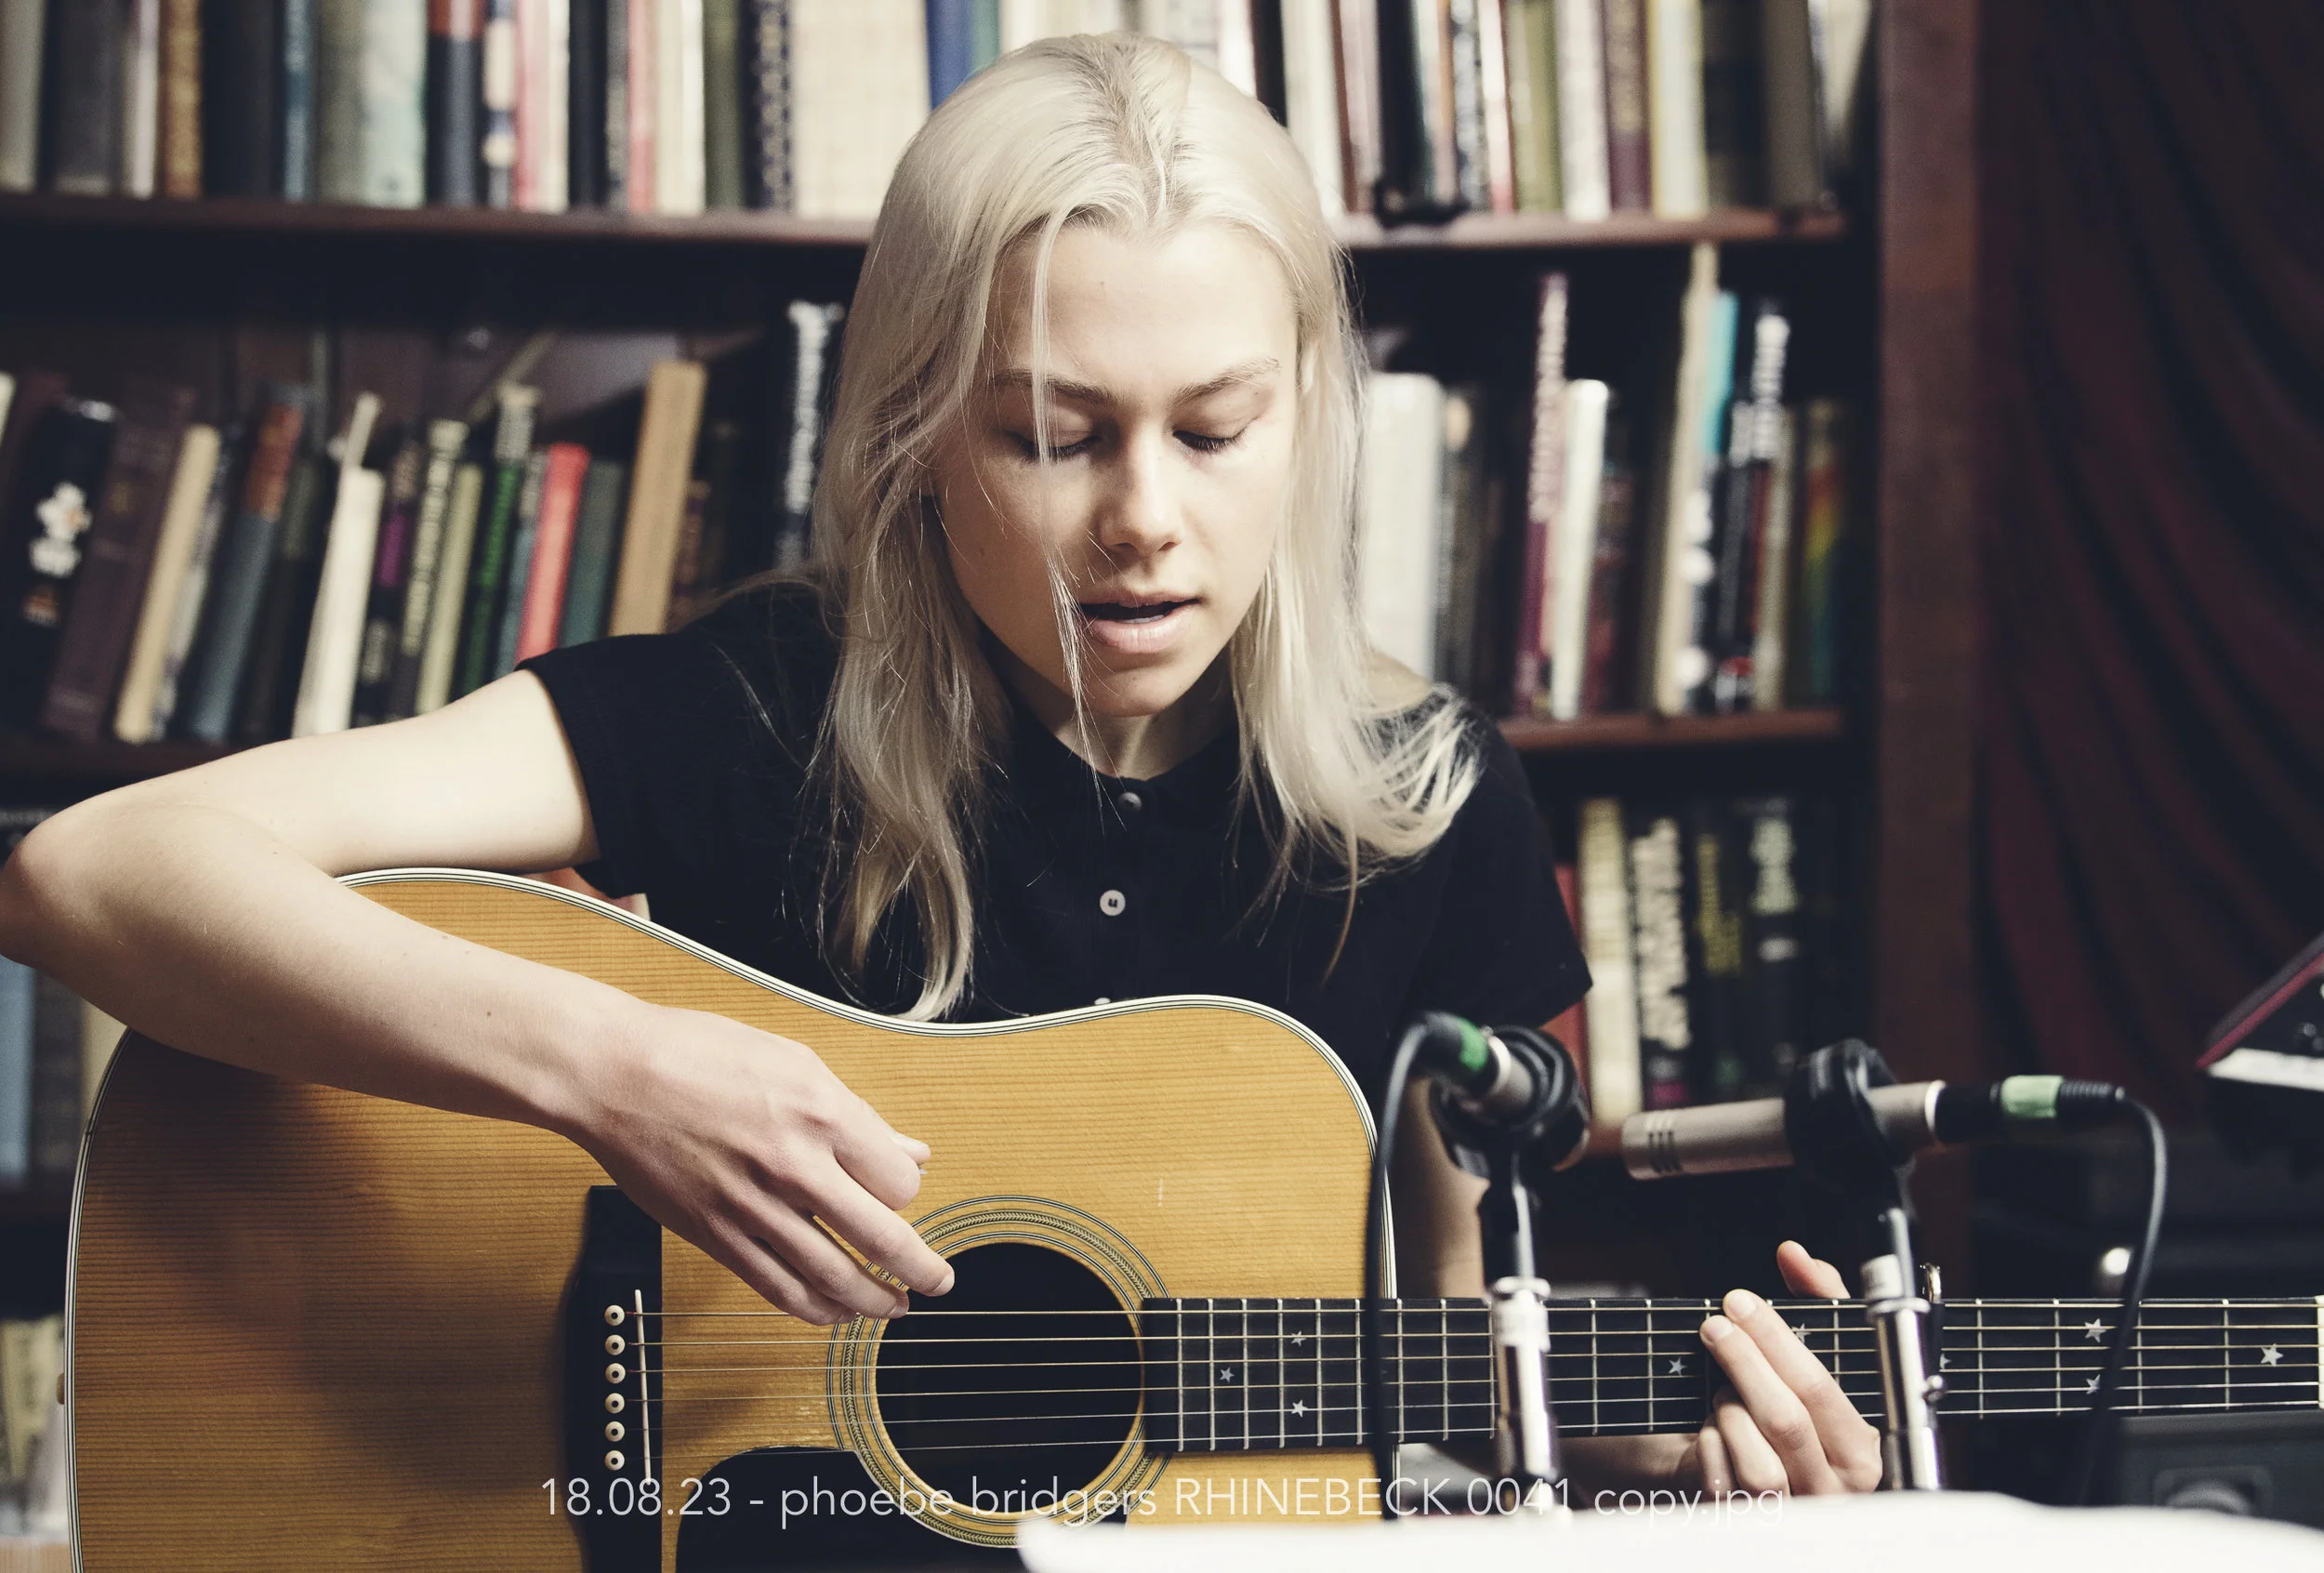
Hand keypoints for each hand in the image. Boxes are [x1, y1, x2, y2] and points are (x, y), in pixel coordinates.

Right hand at [569, 1002, 955, 1323]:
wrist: (613, 1076)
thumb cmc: (699, 1054)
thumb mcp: (795, 1063)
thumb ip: (858, 1117)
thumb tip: (910, 1150)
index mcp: (821, 1113)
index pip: (898, 1183)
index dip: (908, 1194)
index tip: (901, 1195)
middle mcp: (794, 1166)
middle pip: (880, 1239)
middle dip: (920, 1270)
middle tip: (939, 1283)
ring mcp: (753, 1207)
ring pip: (832, 1277)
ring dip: (873, 1302)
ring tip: (893, 1308)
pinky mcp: (716, 1235)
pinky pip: (777, 1289)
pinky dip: (815, 1310)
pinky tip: (833, 1313)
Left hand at [1679, 1240, 1882, 1495]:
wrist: (1755, 1471)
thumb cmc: (1796, 1408)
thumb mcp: (1819, 1354)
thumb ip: (1817, 1301)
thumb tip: (1794, 1255)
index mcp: (1865, 1451)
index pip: (1820, 1387)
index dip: (1775, 1338)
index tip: (1739, 1301)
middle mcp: (1835, 1490)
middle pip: (1785, 1419)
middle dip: (1744, 1361)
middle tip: (1715, 1325)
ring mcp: (1794, 1511)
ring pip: (1755, 1457)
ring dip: (1728, 1411)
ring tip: (1723, 1391)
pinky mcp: (1749, 1522)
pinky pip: (1720, 1481)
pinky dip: (1709, 1444)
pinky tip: (1710, 1428)